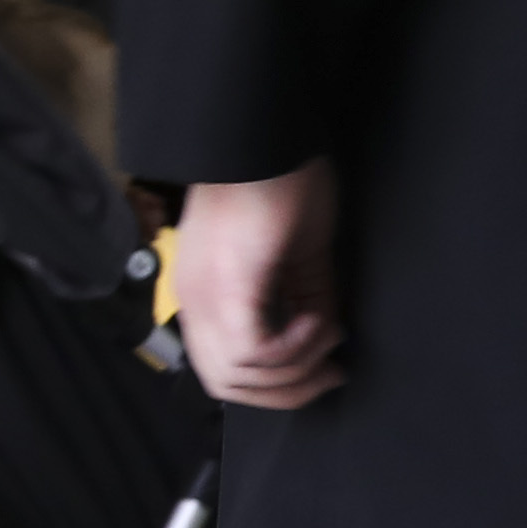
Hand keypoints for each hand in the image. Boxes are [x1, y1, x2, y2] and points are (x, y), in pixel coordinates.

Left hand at [173, 159, 349, 410]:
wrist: (266, 137)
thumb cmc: (283, 184)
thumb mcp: (302, 258)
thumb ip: (307, 302)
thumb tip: (328, 346)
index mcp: (204, 295)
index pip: (223, 370)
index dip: (275, 385)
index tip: (324, 369)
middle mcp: (194, 302)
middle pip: (224, 384)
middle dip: (287, 390)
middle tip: (332, 368)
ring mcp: (203, 296)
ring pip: (236, 376)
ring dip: (296, 367)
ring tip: (329, 331)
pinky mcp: (224, 287)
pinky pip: (252, 350)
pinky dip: (294, 347)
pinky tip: (320, 319)